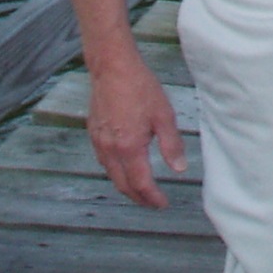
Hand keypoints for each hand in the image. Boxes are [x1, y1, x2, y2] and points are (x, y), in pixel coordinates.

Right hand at [84, 50, 185, 208]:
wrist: (113, 68)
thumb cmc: (140, 88)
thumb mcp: (164, 115)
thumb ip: (171, 145)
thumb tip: (179, 169)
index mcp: (129, 147)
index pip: (141, 184)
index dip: (152, 198)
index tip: (162, 203)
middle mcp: (110, 150)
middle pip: (123, 185)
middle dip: (138, 198)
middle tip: (152, 202)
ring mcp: (99, 142)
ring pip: (111, 175)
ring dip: (126, 186)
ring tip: (141, 189)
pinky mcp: (93, 134)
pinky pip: (104, 162)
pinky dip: (116, 171)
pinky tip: (126, 168)